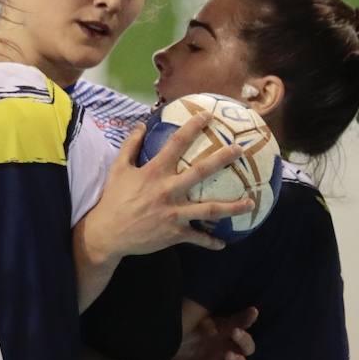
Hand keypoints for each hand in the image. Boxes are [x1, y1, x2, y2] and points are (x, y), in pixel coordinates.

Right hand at [82, 113, 256, 260]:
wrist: (107, 234)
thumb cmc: (113, 200)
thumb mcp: (118, 169)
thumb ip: (130, 145)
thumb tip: (141, 125)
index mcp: (154, 173)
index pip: (176, 144)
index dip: (192, 127)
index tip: (207, 115)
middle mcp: (167, 191)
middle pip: (201, 172)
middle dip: (222, 159)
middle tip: (239, 149)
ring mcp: (173, 213)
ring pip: (209, 209)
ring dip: (232, 207)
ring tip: (250, 203)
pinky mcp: (174, 233)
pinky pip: (197, 238)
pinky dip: (210, 242)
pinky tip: (223, 244)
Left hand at [148, 306, 257, 359]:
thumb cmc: (172, 336)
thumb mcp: (184, 320)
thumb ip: (197, 312)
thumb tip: (209, 301)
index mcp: (220, 332)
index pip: (240, 324)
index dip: (248, 318)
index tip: (252, 312)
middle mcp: (223, 350)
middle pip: (247, 348)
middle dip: (245, 341)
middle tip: (235, 333)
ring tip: (228, 356)